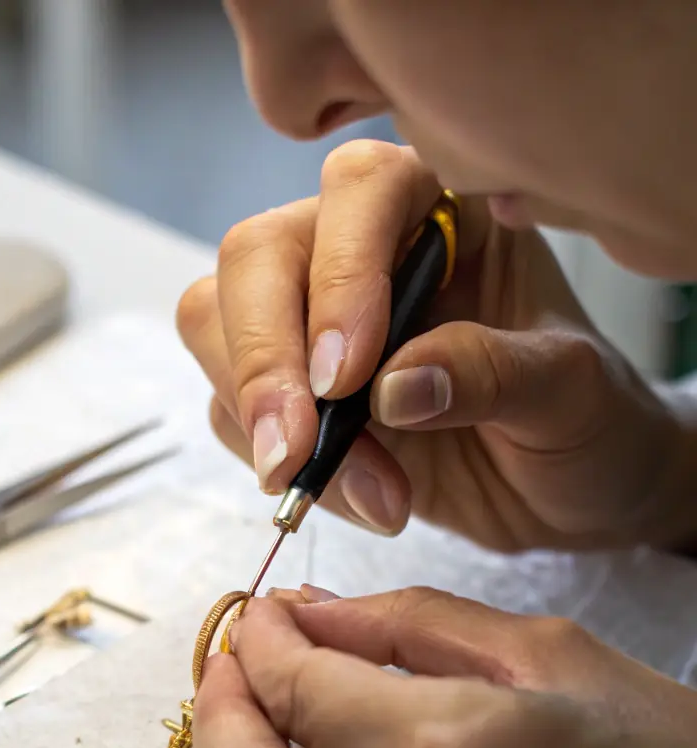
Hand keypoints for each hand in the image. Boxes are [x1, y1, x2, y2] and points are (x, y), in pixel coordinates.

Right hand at [176, 139, 695, 552]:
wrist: (572, 491)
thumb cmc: (587, 419)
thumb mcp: (571, 392)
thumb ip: (493, 373)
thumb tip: (392, 387)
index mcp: (442, 206)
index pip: (359, 190)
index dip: (340, 276)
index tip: (348, 378)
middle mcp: (360, 249)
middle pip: (254, 257)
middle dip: (261, 359)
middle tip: (296, 453)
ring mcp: (311, 323)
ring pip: (217, 329)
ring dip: (265, 424)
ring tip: (372, 496)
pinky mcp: (289, 397)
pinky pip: (235, 414)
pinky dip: (284, 468)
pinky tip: (366, 500)